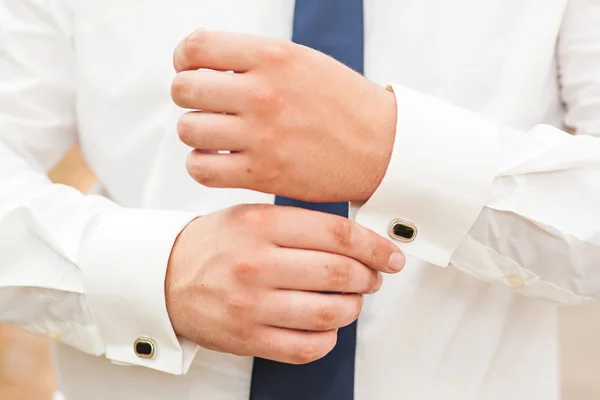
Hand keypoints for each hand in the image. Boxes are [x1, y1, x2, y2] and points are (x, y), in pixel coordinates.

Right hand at [165, 204, 404, 363]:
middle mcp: (256, 264)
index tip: (390, 256)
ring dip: (353, 308)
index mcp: (260, 224)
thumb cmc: (215, 244)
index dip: (374, 247)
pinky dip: (328, 339)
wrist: (165, 276)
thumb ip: (300, 223)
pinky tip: (328, 327)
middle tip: (371, 277)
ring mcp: (250, 305)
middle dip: (368, 277)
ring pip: (329, 313)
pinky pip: (306, 348)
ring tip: (352, 301)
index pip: (337, 234)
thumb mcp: (251, 214)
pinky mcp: (246, 338)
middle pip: (338, 273)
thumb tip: (357, 239)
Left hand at [171, 29, 396, 202]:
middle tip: (208, 105)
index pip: (196, 48)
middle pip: (184, 89)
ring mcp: (262, 136)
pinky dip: (201, 164)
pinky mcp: (264, 174)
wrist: (381, 147)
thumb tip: (198, 53)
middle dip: (189, 96)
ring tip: (215, 134)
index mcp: (274, 57)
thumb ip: (252, 56)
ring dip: (196, 132)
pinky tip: (218, 159)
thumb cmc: (342, 102)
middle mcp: (264, 94)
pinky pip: (201, 169)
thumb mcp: (302, 59)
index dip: (184, 58)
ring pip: (188, 130)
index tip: (194, 70)